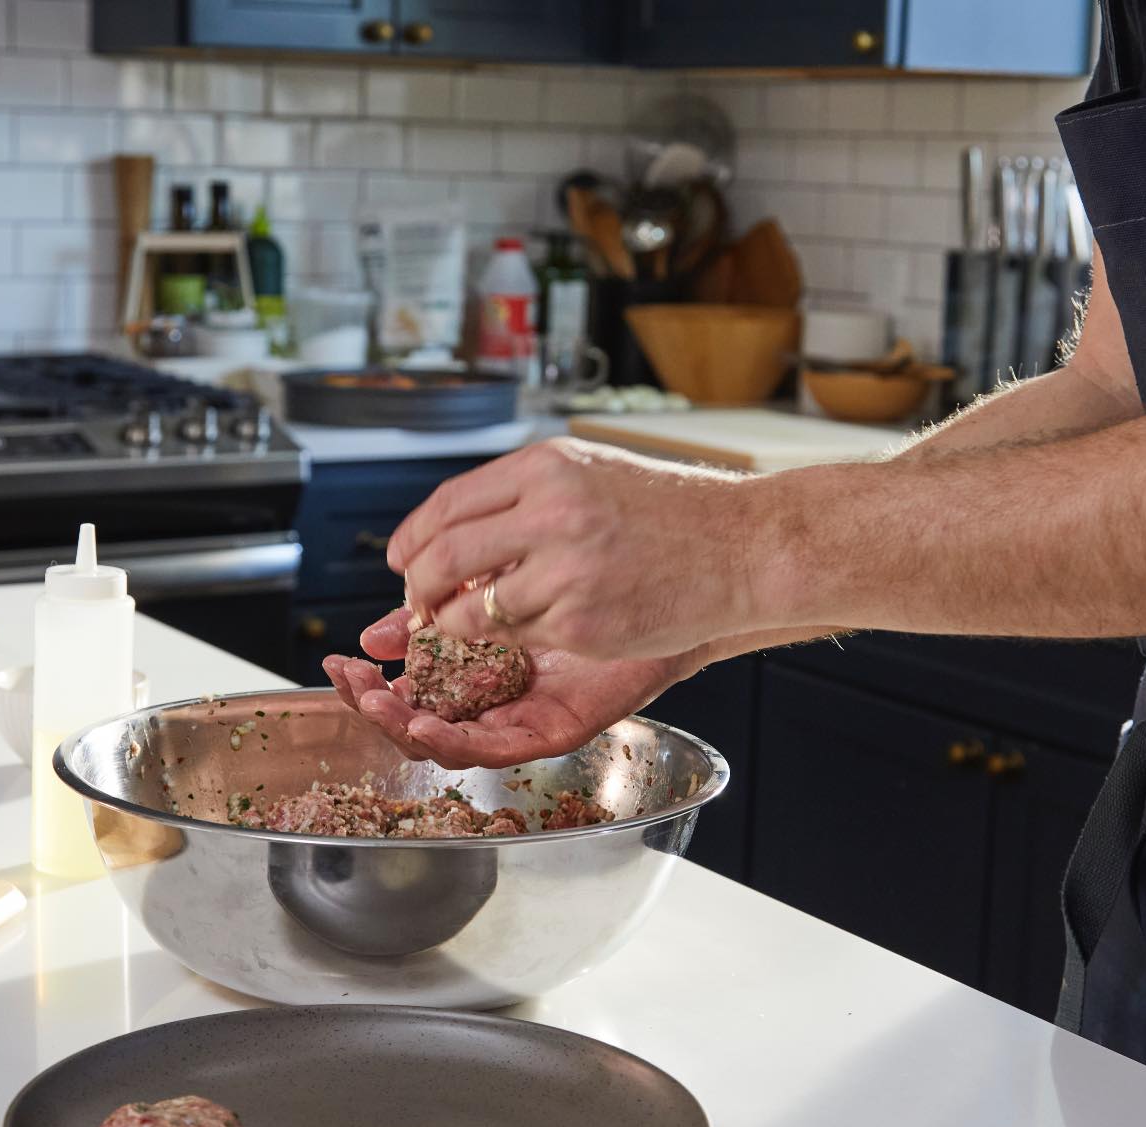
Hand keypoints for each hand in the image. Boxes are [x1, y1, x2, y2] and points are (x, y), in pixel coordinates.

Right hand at [321, 608, 695, 768]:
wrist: (684, 576)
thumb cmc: (604, 570)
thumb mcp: (505, 576)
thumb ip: (446, 597)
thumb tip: (378, 628)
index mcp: (477, 662)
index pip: (409, 683)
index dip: (370, 681)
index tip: (344, 661)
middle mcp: (496, 695)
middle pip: (419, 719)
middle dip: (374, 707)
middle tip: (351, 686)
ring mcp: (524, 715)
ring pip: (450, 741)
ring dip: (406, 728)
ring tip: (378, 706)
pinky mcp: (556, 729)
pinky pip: (497, 746)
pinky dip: (457, 740)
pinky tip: (428, 724)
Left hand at [387, 438, 763, 660]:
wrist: (744, 547)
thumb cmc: (673, 512)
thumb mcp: (591, 472)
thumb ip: (524, 496)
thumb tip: (452, 532)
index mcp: (546, 466)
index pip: (448, 504)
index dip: (413, 538)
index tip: (401, 560)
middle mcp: (551, 511)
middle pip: (444, 555)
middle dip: (418, 589)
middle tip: (417, 604)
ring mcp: (566, 569)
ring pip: (471, 608)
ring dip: (456, 622)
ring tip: (465, 623)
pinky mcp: (582, 620)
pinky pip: (517, 638)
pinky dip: (509, 640)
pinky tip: (526, 632)